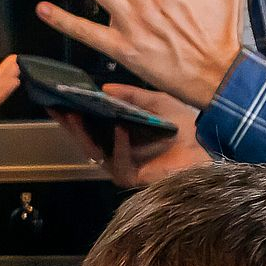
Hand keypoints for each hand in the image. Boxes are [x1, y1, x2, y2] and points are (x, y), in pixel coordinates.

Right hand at [50, 84, 207, 186]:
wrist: (209, 146)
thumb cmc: (186, 126)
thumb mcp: (157, 102)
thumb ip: (132, 95)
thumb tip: (104, 88)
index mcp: (121, 134)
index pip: (91, 125)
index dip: (74, 112)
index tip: (58, 99)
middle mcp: (118, 151)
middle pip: (86, 139)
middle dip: (70, 123)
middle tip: (57, 107)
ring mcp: (123, 166)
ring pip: (95, 152)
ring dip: (84, 134)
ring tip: (75, 115)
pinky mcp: (133, 178)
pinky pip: (120, 161)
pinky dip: (119, 144)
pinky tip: (119, 128)